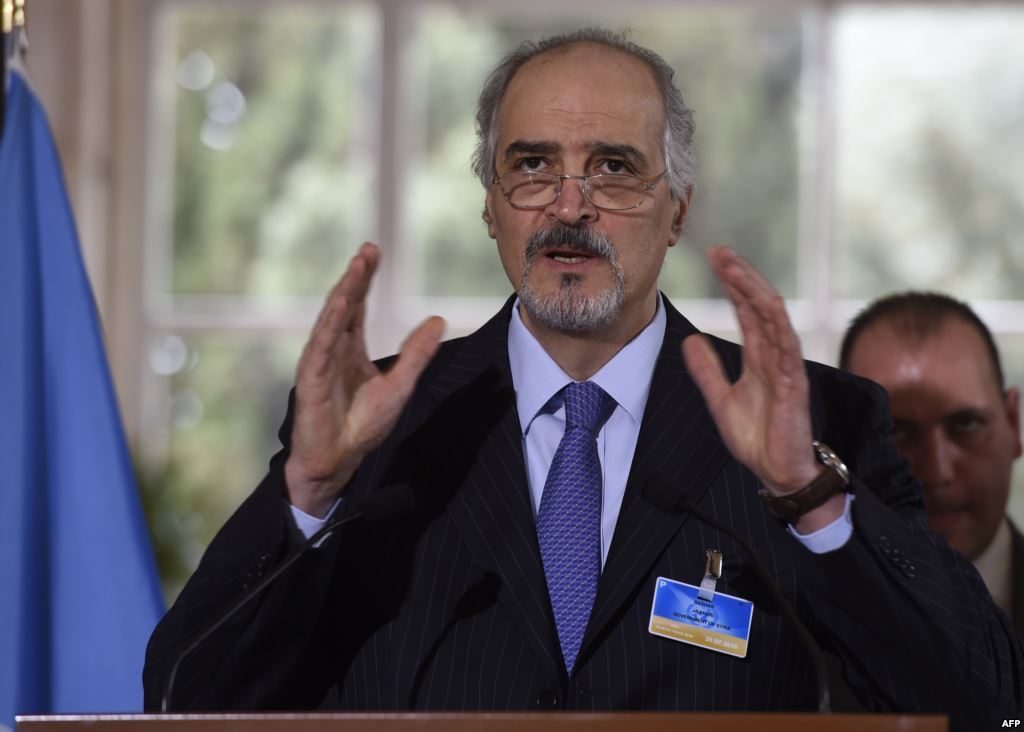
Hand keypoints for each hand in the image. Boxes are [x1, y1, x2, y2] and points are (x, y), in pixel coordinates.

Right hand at [284, 242, 444, 515]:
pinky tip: (342, 303)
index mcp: (349, 349)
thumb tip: (437, 320)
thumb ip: (416, 354)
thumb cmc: (362, 426)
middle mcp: (332, 349)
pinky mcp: (312, 379)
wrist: (338, 461)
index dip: (364, 279)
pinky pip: (322, 346)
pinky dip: (331, 323)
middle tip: (368, 250)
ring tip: (357, 268)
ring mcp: (320, 362)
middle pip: (344, 305)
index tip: (374, 251)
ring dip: (344, 292)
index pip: (357, 306)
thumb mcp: (400, 385)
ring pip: (332, 320)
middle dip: (355, 277)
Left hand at [681, 247, 839, 529]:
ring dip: (756, 291)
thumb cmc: (757, 438)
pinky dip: (780, 325)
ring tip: (737, 268)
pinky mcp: (795, 386)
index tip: (715, 258)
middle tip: (721, 252)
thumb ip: (707, 371)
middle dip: (741, 277)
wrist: (777, 474)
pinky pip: (789, 350)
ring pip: (775, 320)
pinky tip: (769, 303)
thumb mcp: (721, 400)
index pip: (746, 311)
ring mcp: (786, 368)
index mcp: (758, 357)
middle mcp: (774, 356)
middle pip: (760, 306)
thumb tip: (690, 340)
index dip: (732, 284)